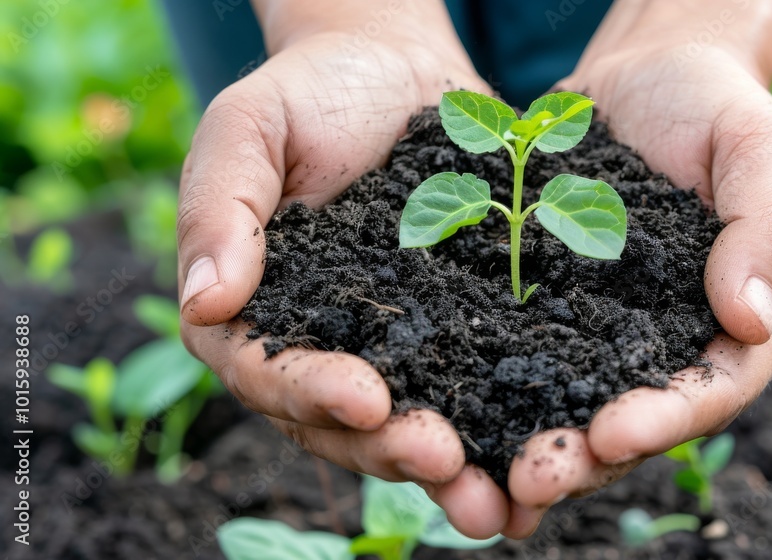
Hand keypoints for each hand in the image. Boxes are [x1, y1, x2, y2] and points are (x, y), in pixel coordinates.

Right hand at [177, 4, 535, 537]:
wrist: (390, 70)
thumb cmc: (307, 91)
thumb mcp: (250, 128)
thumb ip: (221, 209)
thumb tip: (203, 301)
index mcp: (255, 312)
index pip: (268, 371)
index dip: (311, 393)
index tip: (365, 400)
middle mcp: (321, 346)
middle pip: (343, 424)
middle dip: (392, 449)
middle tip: (444, 462)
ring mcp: (390, 347)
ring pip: (410, 424)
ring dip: (449, 466)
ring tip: (495, 498)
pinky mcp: (453, 331)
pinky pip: (473, 386)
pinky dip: (500, 424)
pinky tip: (538, 449)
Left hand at [504, 32, 771, 517]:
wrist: (647, 73)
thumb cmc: (716, 106)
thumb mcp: (759, 148)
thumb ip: (767, 229)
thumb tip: (752, 321)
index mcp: (744, 326)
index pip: (713, 389)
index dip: (666, 419)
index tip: (613, 436)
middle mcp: (676, 346)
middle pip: (639, 421)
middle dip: (586, 457)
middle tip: (530, 481)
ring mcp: (612, 333)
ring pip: (575, 405)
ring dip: (530, 442)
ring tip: (481, 474)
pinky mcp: (557, 308)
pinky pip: (525, 355)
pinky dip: (491, 387)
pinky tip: (448, 410)